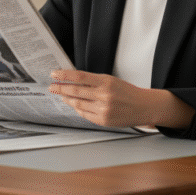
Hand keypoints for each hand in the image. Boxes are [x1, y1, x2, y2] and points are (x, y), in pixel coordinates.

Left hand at [48, 69, 193, 129]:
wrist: (144, 107)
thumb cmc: (127, 92)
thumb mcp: (111, 81)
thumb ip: (93, 81)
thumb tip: (72, 81)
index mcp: (106, 82)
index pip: (79, 76)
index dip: (64, 75)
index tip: (54, 74)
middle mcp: (104, 95)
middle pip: (75, 91)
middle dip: (60, 88)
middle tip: (52, 86)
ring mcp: (103, 109)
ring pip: (78, 104)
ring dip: (67, 99)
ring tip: (61, 95)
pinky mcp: (103, 120)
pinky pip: (84, 114)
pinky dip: (78, 109)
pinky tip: (74, 105)